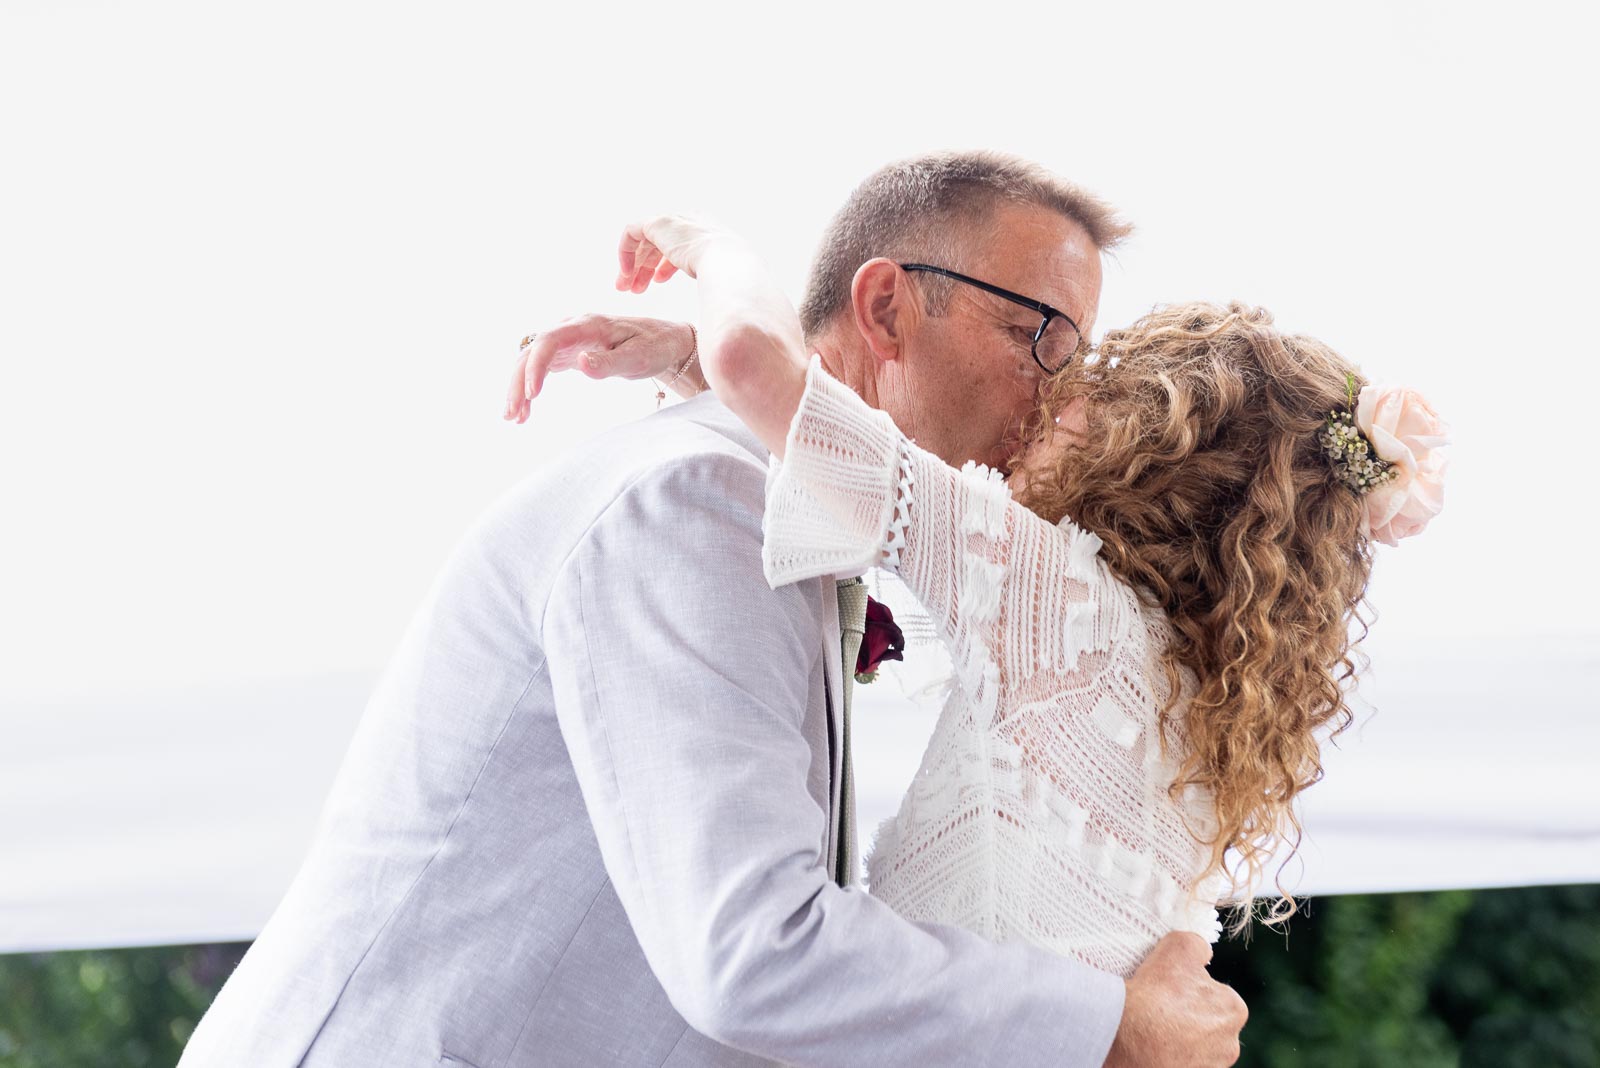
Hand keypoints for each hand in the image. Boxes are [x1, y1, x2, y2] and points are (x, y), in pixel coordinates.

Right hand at [503, 315, 696, 421]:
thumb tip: (580, 363)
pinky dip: (530, 388)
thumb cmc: (655, 346)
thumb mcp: (638, 356)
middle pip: (533, 351)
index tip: (533, 394)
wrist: (664, 341)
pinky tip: (525, 412)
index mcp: (588, 324)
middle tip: (512, 414)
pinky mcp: (568, 354)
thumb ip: (609, 361)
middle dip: (518, 382)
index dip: (536, 365)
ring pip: (532, 361)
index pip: (550, 340)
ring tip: (513, 417)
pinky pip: (541, 369)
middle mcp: (572, 328)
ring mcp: (568, 341)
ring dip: (519, 387)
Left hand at [614, 214, 736, 292]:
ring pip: (644, 241)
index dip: (664, 263)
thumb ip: (709, 277)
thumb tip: (712, 296)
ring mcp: (673, 220)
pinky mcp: (657, 223)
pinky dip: (626, 252)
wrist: (728, 265)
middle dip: (644, 267)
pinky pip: (632, 232)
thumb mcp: (718, 275)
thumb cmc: (728, 278)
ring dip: (634, 265)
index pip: (677, 243)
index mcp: (704, 230)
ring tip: (628, 288)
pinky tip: (626, 273)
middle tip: (635, 289)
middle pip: (658, 243)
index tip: (657, 281)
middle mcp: (688, 221)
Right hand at [1102, 933, 1246, 1067]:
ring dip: (1179, 1038)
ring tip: (1152, 1029)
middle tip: (1159, 1008)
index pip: (1214, 994)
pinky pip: (1182, 1062)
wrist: (1126, 1037)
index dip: (1189, 988)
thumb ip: (1198, 945)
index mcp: (1235, 1010)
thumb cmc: (1155, 993)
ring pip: (1195, 1046)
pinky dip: (1169, 1056)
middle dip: (1188, 1016)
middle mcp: (1230, 1045)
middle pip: (1207, 1022)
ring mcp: (1210, 1067)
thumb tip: (1203, 952)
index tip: (1169, 989)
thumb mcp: (1179, 947)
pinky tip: (1151, 1046)